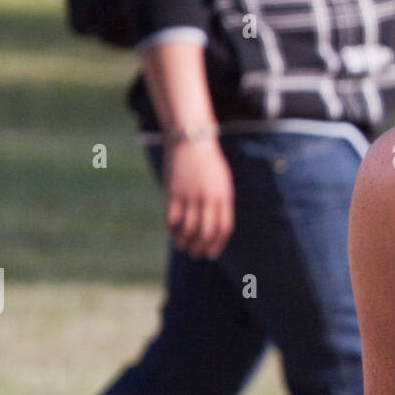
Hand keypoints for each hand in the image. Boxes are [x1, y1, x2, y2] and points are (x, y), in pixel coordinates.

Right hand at [163, 139, 233, 258]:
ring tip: (182, 246)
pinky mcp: (172, 192)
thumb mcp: (222, 182)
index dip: (218, 244)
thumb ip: (220, 203)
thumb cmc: (209, 164)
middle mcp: (207, 198)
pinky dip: (171, 228)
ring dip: (184, 241)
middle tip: (196, 254)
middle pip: (205, 232)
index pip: (223, 228)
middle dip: (201, 247)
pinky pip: (171, 218)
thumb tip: (216, 228)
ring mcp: (189, 195)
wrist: (192, 141)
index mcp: (223, 196)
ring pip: (187, 228)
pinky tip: (171, 231)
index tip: (212, 254)